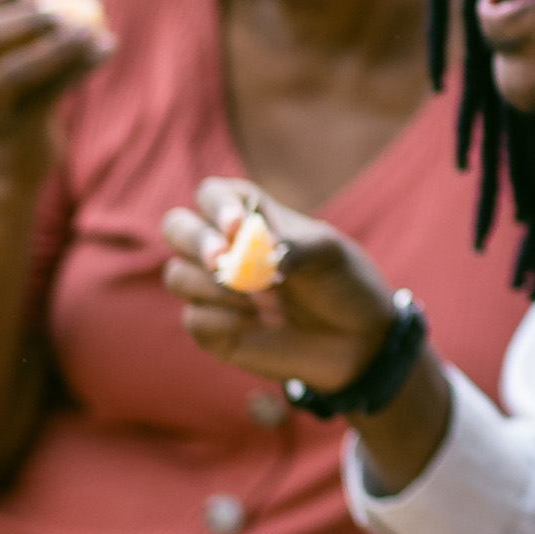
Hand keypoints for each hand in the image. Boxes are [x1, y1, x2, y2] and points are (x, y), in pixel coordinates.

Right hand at [0, 0, 113, 189]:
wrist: (12, 162)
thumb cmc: (23, 97)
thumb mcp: (22, 61)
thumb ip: (39, 33)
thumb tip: (80, 1)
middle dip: (24, 19)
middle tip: (62, 13)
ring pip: (12, 71)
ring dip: (56, 47)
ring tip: (91, 31)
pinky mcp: (11, 127)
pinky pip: (48, 92)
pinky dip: (81, 67)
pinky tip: (108, 49)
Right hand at [158, 179, 397, 393]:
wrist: (358, 338)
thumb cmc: (342, 283)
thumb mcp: (329, 255)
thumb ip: (292, 246)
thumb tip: (255, 255)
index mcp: (252, 217)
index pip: (212, 194)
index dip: (217, 206)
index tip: (238, 227)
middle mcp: (224, 248)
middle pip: (176, 228)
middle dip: (196, 242)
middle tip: (222, 261)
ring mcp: (212, 289)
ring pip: (178, 276)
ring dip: (221, 289)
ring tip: (273, 302)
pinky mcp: (213, 328)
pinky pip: (195, 318)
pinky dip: (228, 321)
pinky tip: (263, 325)